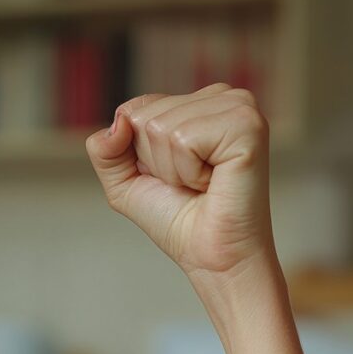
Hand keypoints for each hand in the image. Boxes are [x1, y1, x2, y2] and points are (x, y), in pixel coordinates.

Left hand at [85, 83, 275, 284]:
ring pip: (160, 128)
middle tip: (190, 183)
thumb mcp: (124, 181)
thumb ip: (104, 149)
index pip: (134, 109)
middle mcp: (222, 96)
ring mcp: (239, 107)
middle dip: (156, 162)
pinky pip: (183, 140)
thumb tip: (118, 121)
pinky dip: (189, 172)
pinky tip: (213, 183)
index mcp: (198, 101)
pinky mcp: (248, 126)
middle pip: (143, 117)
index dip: (139, 154)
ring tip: (203, 184)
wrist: (213, 257)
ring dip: (173, 170)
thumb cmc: (178, 219)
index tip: (172, 175)